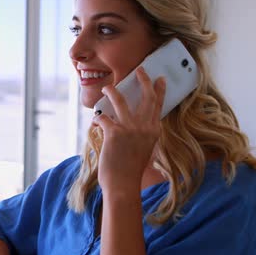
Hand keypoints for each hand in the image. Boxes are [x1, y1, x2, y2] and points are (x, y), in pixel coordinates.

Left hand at [92, 67, 165, 194]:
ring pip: (120, 101)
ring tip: (106, 87)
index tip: (160, 79)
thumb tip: (131, 121)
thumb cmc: (130, 170)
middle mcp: (145, 127)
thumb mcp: (144, 149)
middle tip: (140, 70)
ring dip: (112, 91)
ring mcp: (130, 129)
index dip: (159, 91)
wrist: (123, 184)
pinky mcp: (114, 132)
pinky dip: (97, 118)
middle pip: (146, 97)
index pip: (158, 106)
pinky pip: (103, 118)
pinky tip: (95, 122)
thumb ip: (141, 133)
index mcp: (154, 131)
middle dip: (143, 80)